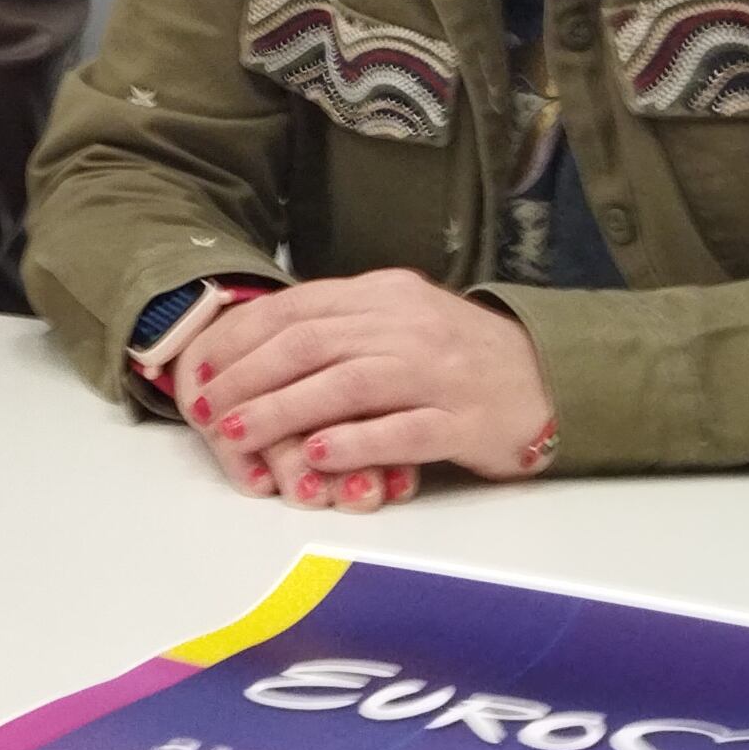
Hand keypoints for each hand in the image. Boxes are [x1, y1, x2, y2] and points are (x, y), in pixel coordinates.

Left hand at [172, 271, 554, 508]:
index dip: (240, 338)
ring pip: (348, 384)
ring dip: (285, 409)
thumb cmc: (456, 355)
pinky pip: (403, 430)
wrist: (548, 377)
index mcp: (383, 294)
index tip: (200, 369)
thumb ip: (338, 325)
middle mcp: (407, 325)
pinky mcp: (464, 420)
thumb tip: (255, 342)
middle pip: (312, 343)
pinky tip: (317, 455)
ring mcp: (438, 372)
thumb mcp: (396, 319)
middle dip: (248, 376)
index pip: (297, 307)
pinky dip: (355, 441)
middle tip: (207, 409)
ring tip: (240, 434)